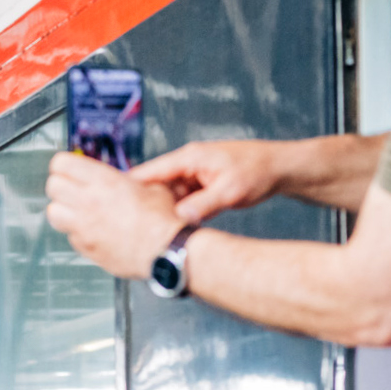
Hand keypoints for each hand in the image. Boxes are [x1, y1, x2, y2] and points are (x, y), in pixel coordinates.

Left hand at [46, 153, 183, 278]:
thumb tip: (124, 181)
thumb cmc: (163, 222)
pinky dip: (77, 233)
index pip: (61, 163)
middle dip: (61, 184)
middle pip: (52, 186)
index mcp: (104, 181)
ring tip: (76, 210)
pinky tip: (92, 231)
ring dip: (62, 209)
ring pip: (52, 212)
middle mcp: (88, 202)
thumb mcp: (152, 187)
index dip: (65, 164)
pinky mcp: (86, 248)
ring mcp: (84, 227)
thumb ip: (129, 182)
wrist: (167, 251)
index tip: (70, 168)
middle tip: (71, 187)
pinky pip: (70, 236)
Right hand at [131, 141, 284, 223]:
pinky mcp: (203, 185)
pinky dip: (176, 213)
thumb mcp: (230, 192)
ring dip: (160, 211)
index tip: (109, 202)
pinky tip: (169, 228)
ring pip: (168, 195)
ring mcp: (195, 174)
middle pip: (155, 186)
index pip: (149, 172)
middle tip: (125, 224)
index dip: (127, 188)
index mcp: (189, 158)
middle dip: (142, 204)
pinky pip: (182, 200)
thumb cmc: (258, 172)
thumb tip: (180, 219)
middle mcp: (188, 164)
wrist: (282, 167)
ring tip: (144, 231)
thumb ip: (203, 205)